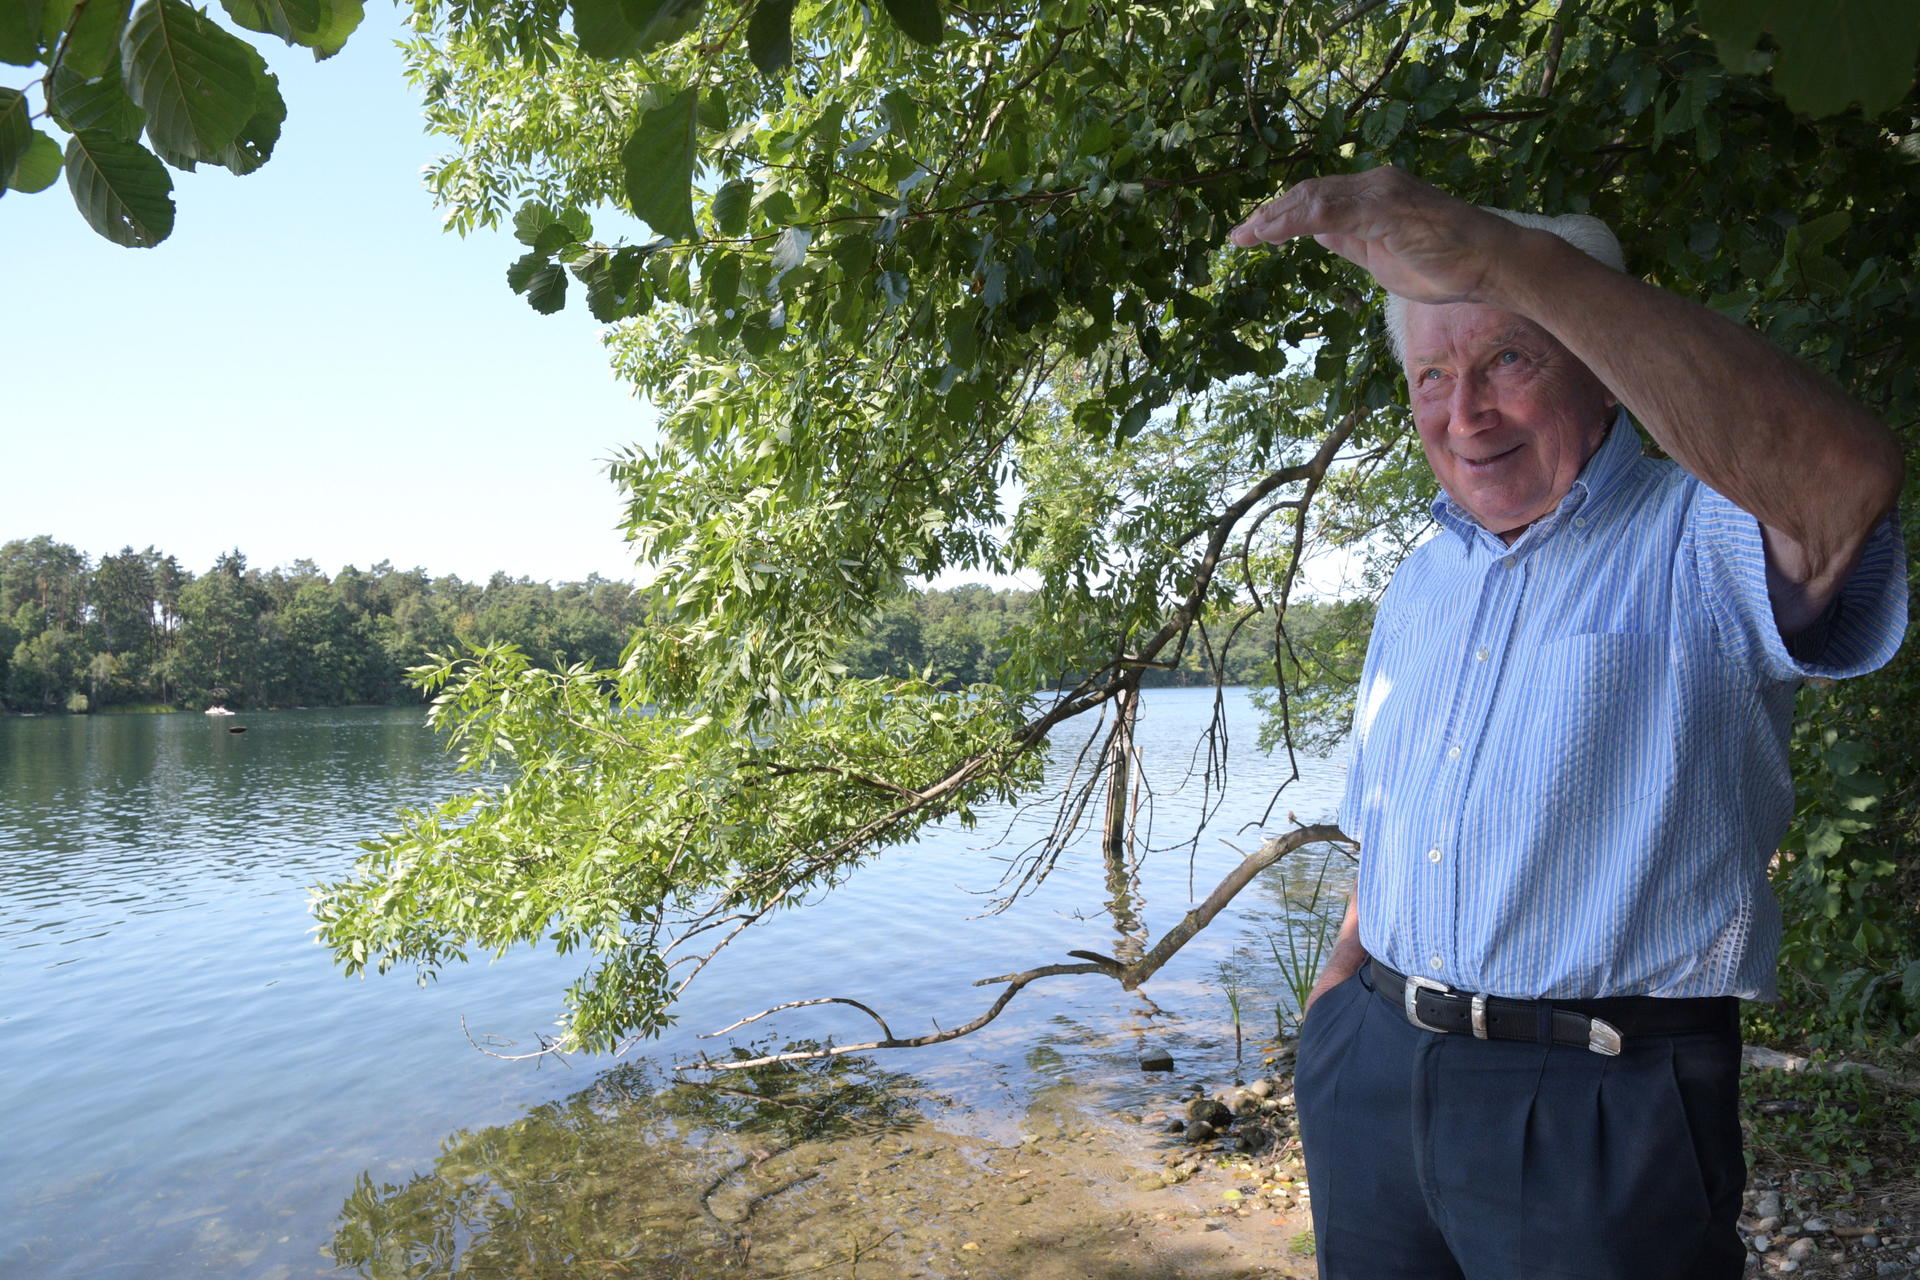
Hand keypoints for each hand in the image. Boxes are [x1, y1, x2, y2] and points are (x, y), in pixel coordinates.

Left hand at [1227, 166, 1520, 308]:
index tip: (1253, 234)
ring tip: (1247, 236)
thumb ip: (1350, 242)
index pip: (1318, 199)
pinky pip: (1332, 211)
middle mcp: (1376, 185)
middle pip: (1309, 193)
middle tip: (1238, 237)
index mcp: (1374, 196)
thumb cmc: (1445, 266)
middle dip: (1270, 215)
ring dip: (1276, 218)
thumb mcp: (1381, 258)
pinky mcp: (1387, 208)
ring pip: (1315, 198)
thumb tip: (1317, 234)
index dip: (1283, 215)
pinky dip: (1298, 220)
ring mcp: (1382, 193)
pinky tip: (1273, 234)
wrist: (1491, 264)